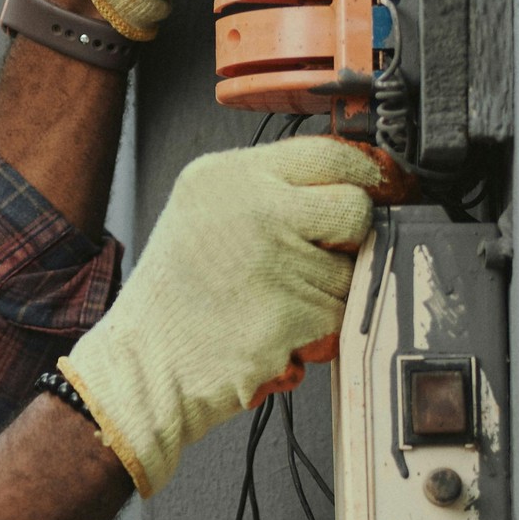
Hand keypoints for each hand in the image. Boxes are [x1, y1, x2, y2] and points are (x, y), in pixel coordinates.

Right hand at [57, 137, 381, 495]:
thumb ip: (268, 192)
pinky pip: (342, 314)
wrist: (144, 368)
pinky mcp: (291, 313)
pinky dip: (320, 329)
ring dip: (330, 292)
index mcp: (227, 176)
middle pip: (354, 206)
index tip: (374, 192)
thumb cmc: (175, 301)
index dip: (361, 175)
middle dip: (350, 237)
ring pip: (353, 268)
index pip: (328, 152)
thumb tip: (351, 186)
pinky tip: (277, 329)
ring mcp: (273, 260)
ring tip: (275, 302)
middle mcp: (251, 209)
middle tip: (318, 258)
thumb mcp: (204, 214)